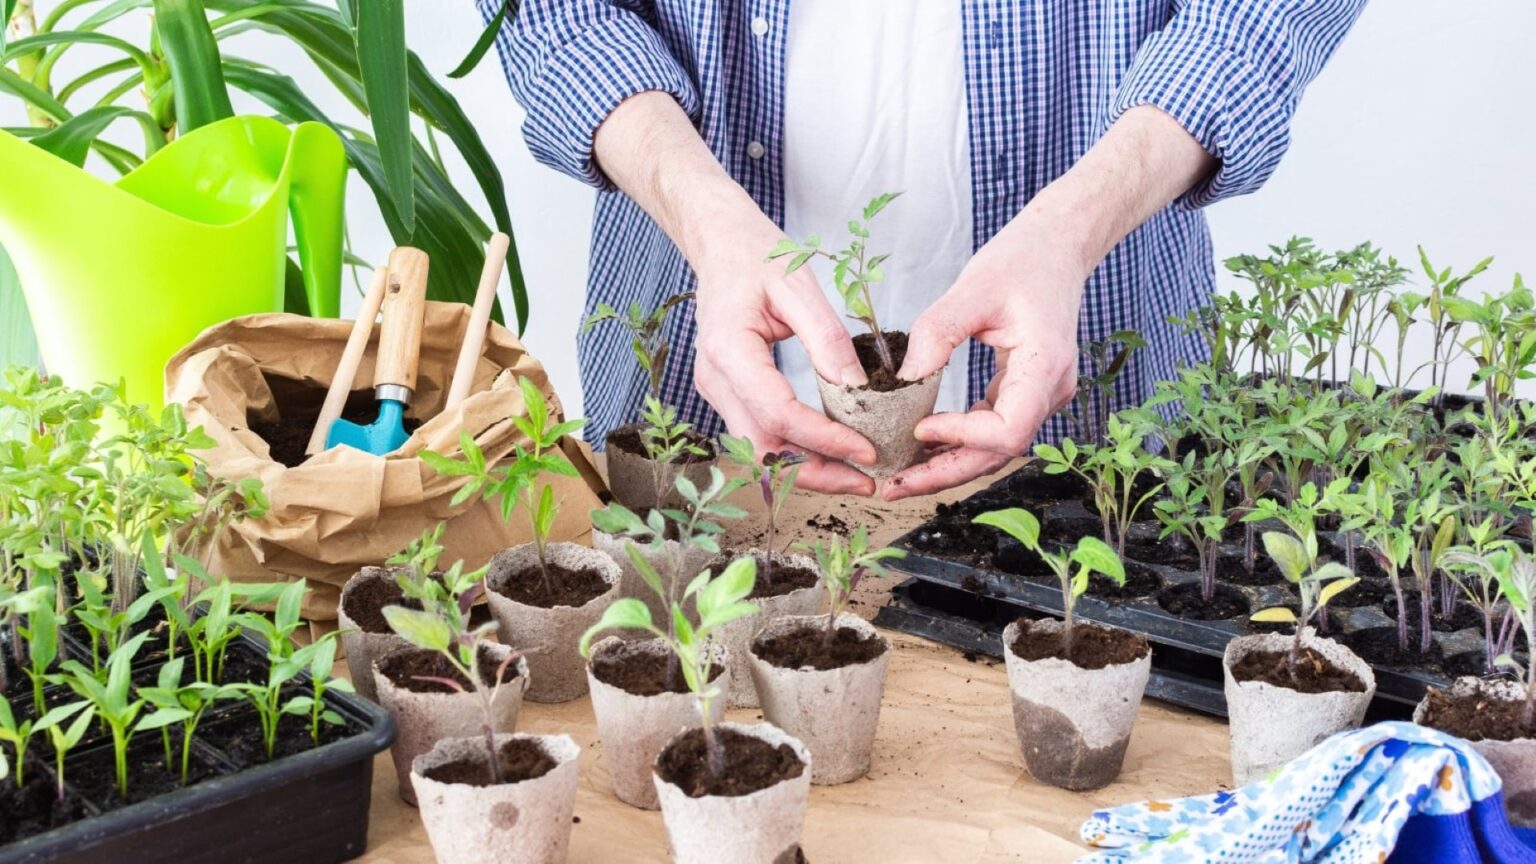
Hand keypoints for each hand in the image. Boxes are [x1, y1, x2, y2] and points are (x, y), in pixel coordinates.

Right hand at [591, 92, 876, 493]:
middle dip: (815, 472)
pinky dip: (796, 448)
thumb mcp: (799, 287)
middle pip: (763, 449)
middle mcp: (714, 379)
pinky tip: (831, 449)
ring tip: (856, 472)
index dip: (824, 439)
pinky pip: (760, 432)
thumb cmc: (757, 255)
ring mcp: (716, 390)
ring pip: (760, 449)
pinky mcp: (727, 393)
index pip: (778, 413)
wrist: (719, 244)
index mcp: (728, 350)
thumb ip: (827, 340)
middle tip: (866, 479)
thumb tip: (860, 391)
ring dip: (806, 467)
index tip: (867, 449)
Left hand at [879, 105, 1215, 500]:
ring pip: (994, 449)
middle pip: (998, 452)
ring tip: (898, 476)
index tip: (920, 427)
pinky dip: (957, 442)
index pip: (1008, 430)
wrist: (1057, 246)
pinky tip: (921, 447)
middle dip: (944, 473)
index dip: (963, 437)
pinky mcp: (1025, 391)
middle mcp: (1049, 391)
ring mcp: (1040, 395)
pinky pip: (992, 429)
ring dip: (947, 465)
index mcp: (1045, 366)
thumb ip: (938, 333)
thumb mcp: (973, 288)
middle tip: (892, 486)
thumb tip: (903, 381)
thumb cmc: (1023, 260)